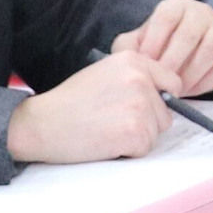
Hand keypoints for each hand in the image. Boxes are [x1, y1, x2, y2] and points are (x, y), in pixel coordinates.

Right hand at [7, 51, 176, 164]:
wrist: (40, 124)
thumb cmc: (69, 102)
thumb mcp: (105, 73)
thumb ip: (135, 77)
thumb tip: (165, 94)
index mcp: (135, 60)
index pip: (172, 83)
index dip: (159, 100)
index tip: (139, 109)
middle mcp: (142, 79)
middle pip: (166, 111)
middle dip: (146, 122)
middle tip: (112, 121)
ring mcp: (140, 105)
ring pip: (156, 131)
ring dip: (136, 137)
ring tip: (106, 130)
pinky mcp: (135, 131)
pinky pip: (144, 148)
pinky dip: (127, 152)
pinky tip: (104, 142)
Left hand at [112, 0, 212, 94]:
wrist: (180, 52)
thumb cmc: (156, 47)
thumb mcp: (135, 44)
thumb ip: (127, 49)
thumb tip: (129, 61)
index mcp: (176, 5)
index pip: (166, 17)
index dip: (154, 43)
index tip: (146, 65)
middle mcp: (202, 12)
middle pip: (189, 35)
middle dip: (172, 63)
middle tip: (162, 83)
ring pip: (211, 50)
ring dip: (191, 74)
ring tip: (176, 89)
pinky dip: (208, 82)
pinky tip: (192, 89)